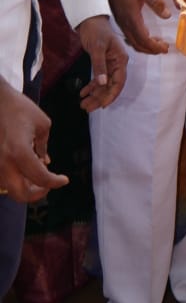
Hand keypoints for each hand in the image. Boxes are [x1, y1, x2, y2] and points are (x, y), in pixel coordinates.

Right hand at [0, 79, 64, 202]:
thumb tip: (45, 162)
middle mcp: (4, 162)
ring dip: (24, 186)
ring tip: (37, 173)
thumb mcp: (42, 124)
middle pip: (20, 194)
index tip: (64, 179)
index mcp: (20, 152)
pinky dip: (14, 178)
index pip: (41, 178)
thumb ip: (44, 146)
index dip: (55, 182)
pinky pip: (2, 178)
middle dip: (36, 194)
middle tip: (48, 185)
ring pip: (9, 189)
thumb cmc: (18, 107)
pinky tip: (23, 167)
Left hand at [77, 15, 127, 109]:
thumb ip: (99, 66)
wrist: (90, 20)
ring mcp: (109, 64)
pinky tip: (83, 93)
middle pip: (110, 86)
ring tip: (84, 105)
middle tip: (87, 108)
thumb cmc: (96, 31)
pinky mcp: (101, 63)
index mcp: (120, 60)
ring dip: (94, 95)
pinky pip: (98, 79)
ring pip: (103, 84)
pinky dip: (91, 87)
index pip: (119, 81)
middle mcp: (117, 64)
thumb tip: (101, 83)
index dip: (112, 94)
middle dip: (100, 98)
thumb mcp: (97, 48)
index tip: (103, 105)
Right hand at [108, 0, 170, 54]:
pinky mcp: (121, 20)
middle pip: (138, 45)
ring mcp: (122, 23)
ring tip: (158, 45)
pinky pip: (130, 37)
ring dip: (146, 47)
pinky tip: (147, 36)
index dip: (155, 47)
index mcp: (132, 17)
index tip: (165, 48)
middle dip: (152, 50)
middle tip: (164, 49)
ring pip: (133, 42)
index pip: (144, 39)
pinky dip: (140, 41)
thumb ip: (156, 1)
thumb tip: (167, 16)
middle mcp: (125, 23)